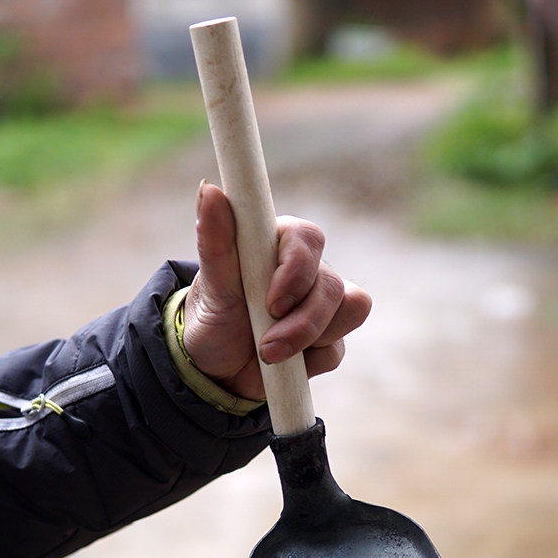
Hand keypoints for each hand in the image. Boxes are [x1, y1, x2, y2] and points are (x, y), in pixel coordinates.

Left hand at [181, 182, 371, 400]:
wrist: (214, 368)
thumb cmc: (213, 316)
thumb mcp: (211, 284)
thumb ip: (215, 239)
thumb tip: (209, 190)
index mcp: (280, 245)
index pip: (309, 240)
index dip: (297, 271)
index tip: (272, 302)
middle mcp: (308, 271)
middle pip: (333, 286)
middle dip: (302, 322)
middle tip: (265, 346)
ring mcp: (322, 305)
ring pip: (348, 313)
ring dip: (307, 340)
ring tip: (268, 354)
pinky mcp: (329, 339)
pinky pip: (337, 349)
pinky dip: (308, 363)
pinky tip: (281, 363)